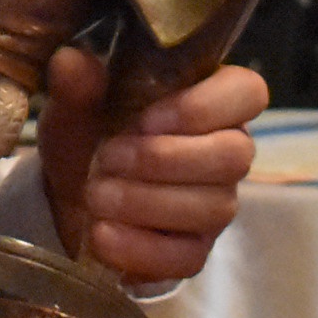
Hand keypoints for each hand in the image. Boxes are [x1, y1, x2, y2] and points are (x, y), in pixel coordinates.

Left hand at [37, 52, 263, 282]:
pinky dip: (141, 248)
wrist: (68, 196)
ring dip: (146, 202)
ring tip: (95, 195)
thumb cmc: (89, 136)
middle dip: (164, 159)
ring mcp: (216, 205)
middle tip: (108, 158)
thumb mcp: (74, 107)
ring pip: (213, 207)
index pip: (248, 92)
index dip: (203, 107)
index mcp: (209, 102)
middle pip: (235, 156)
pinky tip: (102, 235)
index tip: (145, 120)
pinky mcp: (195, 250)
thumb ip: (77, 85)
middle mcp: (226, 151)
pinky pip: (188, 257)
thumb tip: (72, 60)